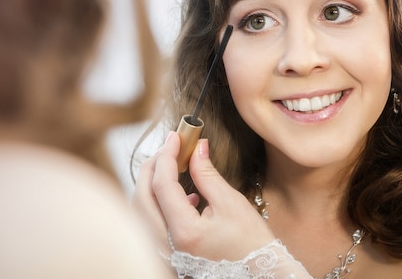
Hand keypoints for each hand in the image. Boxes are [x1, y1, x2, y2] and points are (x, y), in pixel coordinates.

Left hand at [133, 131, 275, 260]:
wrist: (259, 274)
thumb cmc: (252, 244)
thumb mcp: (231, 203)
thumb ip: (207, 174)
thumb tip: (196, 147)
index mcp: (184, 232)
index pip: (162, 184)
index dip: (167, 155)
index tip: (176, 137)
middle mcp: (168, 245)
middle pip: (142, 197)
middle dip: (153, 166)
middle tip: (170, 148)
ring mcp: (165, 252)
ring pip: (142, 211)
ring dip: (152, 184)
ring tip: (173, 166)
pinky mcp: (169, 253)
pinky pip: (151, 224)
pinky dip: (159, 202)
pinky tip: (185, 196)